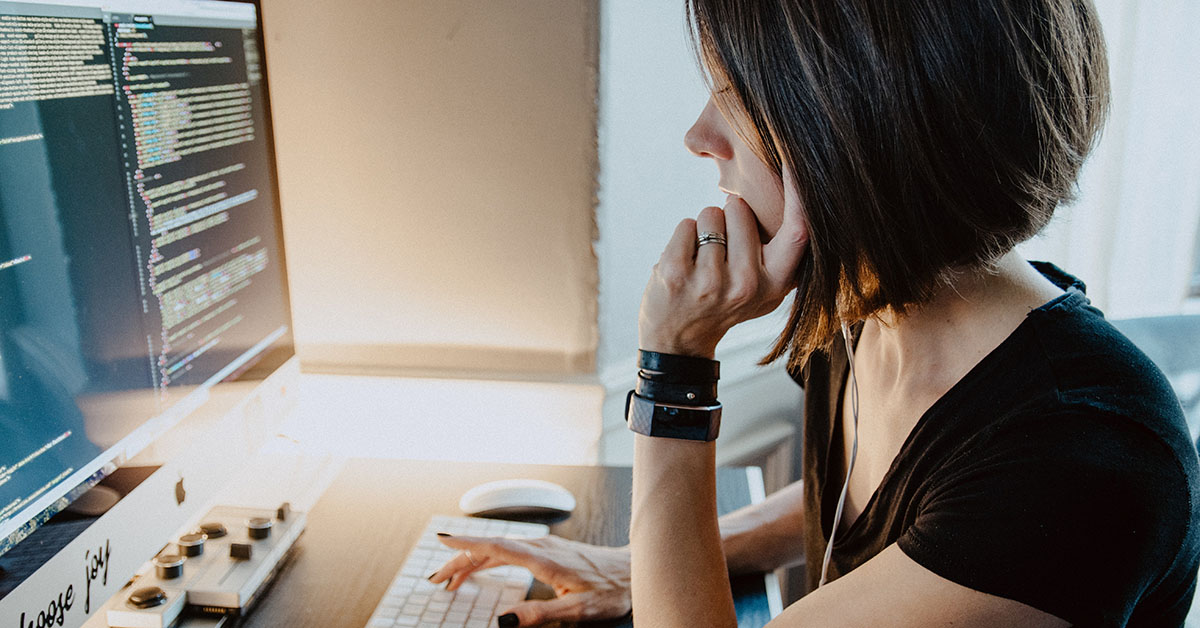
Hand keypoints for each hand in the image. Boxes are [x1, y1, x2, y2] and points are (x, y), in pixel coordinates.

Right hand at [430, 534, 630, 626]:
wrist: (635, 570)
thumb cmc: (612, 589)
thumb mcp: (577, 610)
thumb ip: (539, 615)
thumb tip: (504, 620)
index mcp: (542, 558)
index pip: (495, 548)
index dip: (466, 546)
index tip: (441, 542)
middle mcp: (540, 546)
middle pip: (490, 548)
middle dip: (461, 561)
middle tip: (438, 579)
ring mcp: (544, 546)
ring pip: (499, 548)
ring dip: (473, 560)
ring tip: (452, 579)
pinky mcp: (549, 549)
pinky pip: (510, 549)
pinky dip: (490, 557)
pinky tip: (484, 566)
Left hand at [638, 168, 807, 357]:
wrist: (679, 342)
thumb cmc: (726, 303)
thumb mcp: (765, 288)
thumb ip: (782, 252)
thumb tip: (802, 194)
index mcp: (776, 283)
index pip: (798, 230)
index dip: (800, 192)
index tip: (797, 159)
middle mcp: (747, 284)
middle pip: (740, 208)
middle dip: (729, 217)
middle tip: (723, 255)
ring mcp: (710, 281)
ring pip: (711, 214)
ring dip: (704, 229)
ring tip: (703, 262)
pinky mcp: (676, 274)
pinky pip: (686, 225)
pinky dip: (683, 237)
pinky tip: (684, 265)